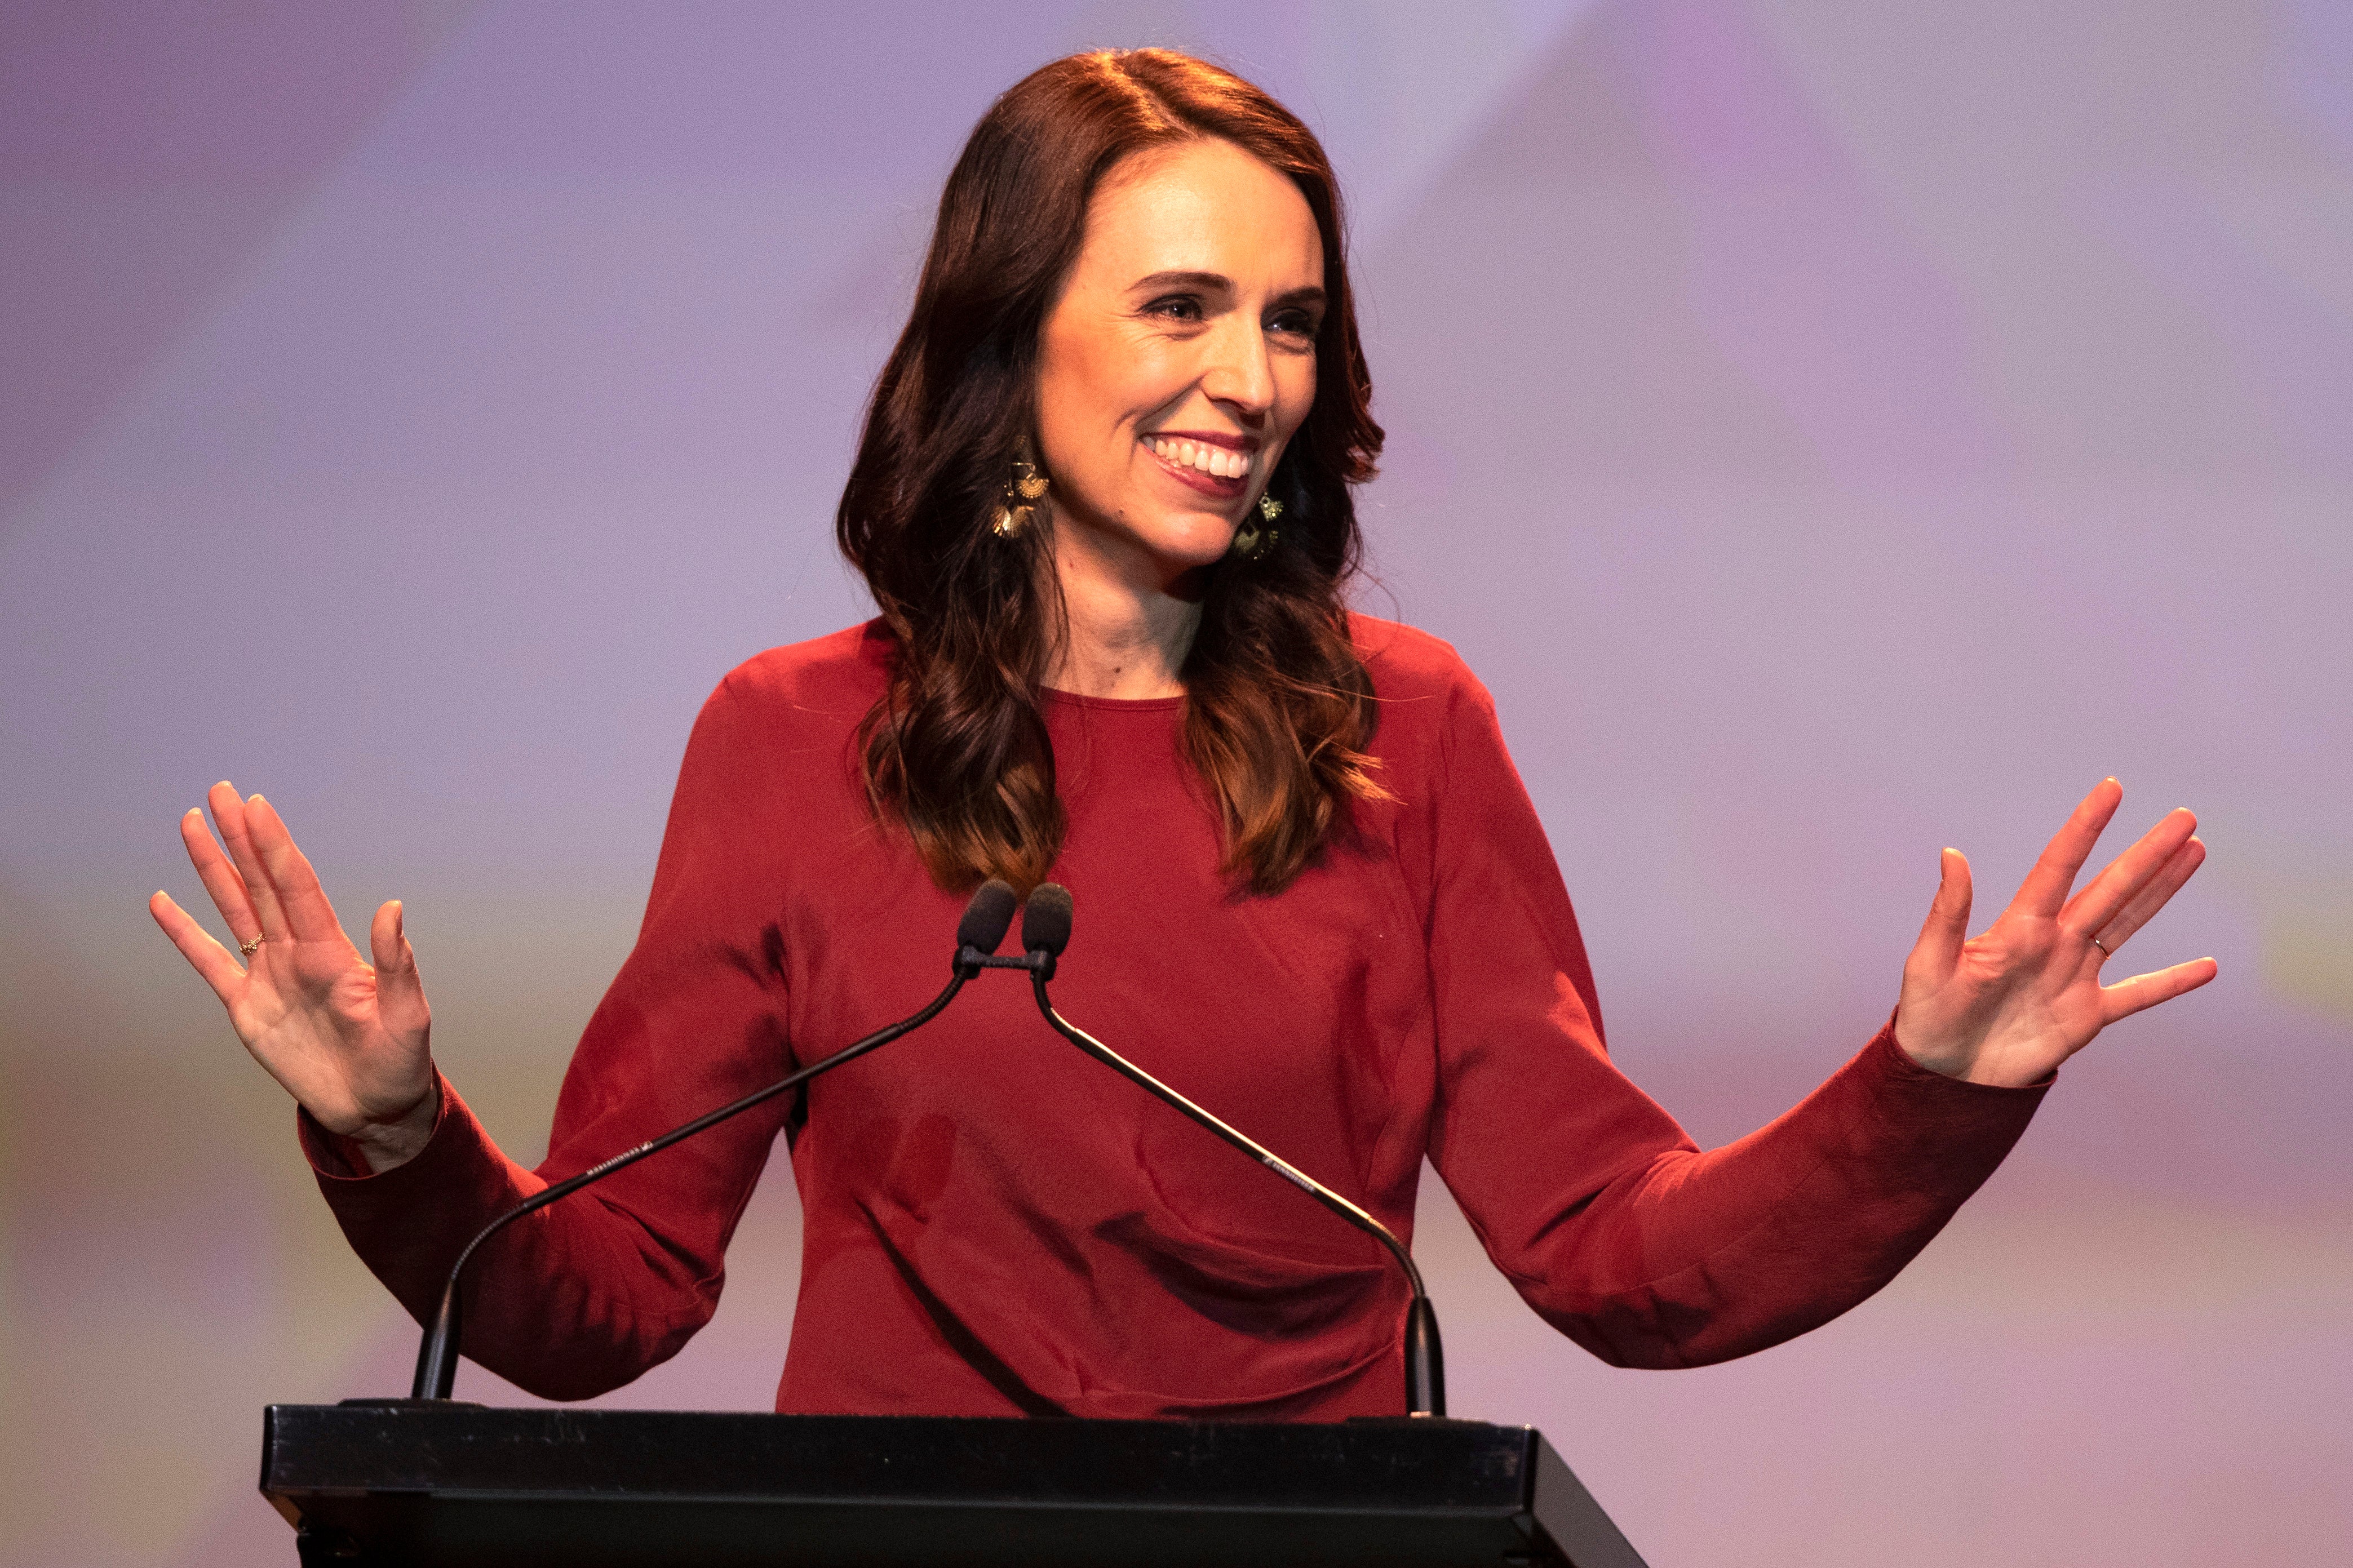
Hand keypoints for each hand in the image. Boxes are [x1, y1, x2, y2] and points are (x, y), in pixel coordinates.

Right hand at [149, 782, 437, 1170]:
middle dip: (240, 838)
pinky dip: (185, 933)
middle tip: (219, 792)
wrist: (373, 1106)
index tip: (256, 806)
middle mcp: (297, 952)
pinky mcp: (246, 1007)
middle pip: (262, 883)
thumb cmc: (399, 1060)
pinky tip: (162, 901)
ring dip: (213, 868)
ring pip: (234, 909)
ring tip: (190, 825)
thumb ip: (395, 963)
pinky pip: (209, 962)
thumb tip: (391, 908)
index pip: (296, 886)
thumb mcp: (407, 1014)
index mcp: (332, 950)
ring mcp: (269, 975)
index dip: (275, 846)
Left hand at [1895, 779, 2215, 1087]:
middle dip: (2147, 854)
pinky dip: (2172, 982)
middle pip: (2110, 888)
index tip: (2111, 788)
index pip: (2059, 865)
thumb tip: (1951, 854)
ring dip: (2162, 890)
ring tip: (2194, 852)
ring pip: (2128, 923)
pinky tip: (2208, 967)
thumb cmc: (1927, 1013)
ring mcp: (2074, 975)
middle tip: (2184, 817)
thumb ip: (1948, 912)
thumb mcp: (1930, 962)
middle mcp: (2054, 941)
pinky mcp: (2087, 1015)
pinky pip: (2138, 995)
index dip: (2085, 827)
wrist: (1943, 1072)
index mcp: (2018, 925)